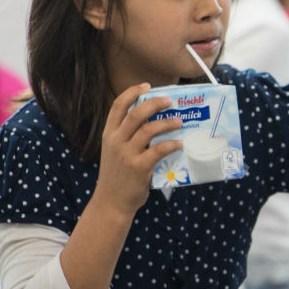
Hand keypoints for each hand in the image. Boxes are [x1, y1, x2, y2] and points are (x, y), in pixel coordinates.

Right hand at [95, 84, 182, 216]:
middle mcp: (116, 141)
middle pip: (136, 113)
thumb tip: (154, 124)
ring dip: (167, 123)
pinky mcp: (139, 167)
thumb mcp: (115, 152)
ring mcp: (126, 154)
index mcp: (109, 135)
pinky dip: (171, 144)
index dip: (132, 93)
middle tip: (169, 101)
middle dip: (154, 103)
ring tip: (179, 122)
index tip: (147, 86)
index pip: (118, 106)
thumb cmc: (118, 177)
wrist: (111, 202)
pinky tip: (179, 143)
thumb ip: (128, 138)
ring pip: (149, 129)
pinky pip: (158, 150)